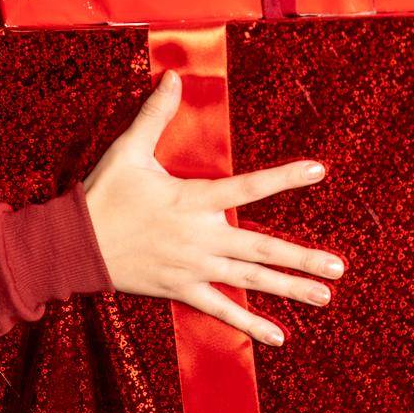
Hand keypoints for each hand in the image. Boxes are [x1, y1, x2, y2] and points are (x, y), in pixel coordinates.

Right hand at [81, 69, 343, 346]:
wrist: (75, 244)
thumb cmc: (104, 194)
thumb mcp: (128, 150)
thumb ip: (155, 114)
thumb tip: (173, 76)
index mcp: (193, 200)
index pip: (248, 187)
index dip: (285, 178)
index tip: (319, 170)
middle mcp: (201, 237)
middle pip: (261, 248)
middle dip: (302, 257)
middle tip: (338, 267)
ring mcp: (194, 268)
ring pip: (250, 280)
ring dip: (289, 288)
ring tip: (324, 296)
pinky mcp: (181, 290)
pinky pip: (221, 311)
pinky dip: (250, 325)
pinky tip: (278, 336)